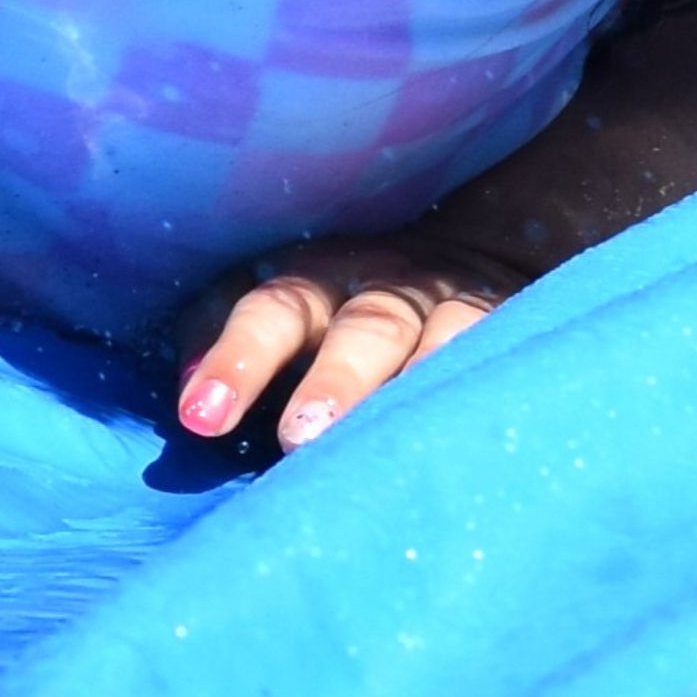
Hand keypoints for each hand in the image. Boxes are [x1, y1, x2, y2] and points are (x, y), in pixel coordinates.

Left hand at [176, 229, 520, 452]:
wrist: (464, 248)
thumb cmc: (339, 302)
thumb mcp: (279, 301)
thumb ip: (224, 333)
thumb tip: (189, 400)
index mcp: (314, 278)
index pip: (270, 311)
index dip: (236, 359)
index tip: (202, 417)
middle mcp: (384, 285)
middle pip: (362, 327)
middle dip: (335, 381)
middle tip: (303, 437)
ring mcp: (451, 305)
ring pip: (441, 341)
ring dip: (417, 389)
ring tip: (393, 448)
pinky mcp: (507, 325)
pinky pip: (501, 356)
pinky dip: (489, 387)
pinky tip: (479, 438)